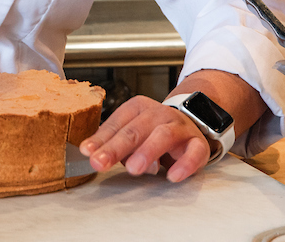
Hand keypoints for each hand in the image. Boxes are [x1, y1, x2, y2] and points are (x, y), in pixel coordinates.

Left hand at [78, 95, 211, 182]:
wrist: (189, 123)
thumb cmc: (153, 132)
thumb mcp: (132, 133)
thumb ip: (114, 144)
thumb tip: (93, 156)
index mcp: (138, 108)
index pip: (117, 123)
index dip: (101, 138)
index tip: (87, 152)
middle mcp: (158, 113)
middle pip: (135, 129)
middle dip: (116, 147)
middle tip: (100, 162)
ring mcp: (179, 127)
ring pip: (164, 135)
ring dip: (147, 151)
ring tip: (133, 169)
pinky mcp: (198, 143)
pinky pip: (194, 152)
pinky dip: (184, 164)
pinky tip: (172, 176)